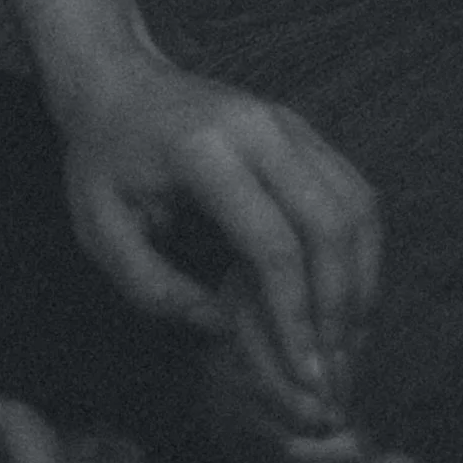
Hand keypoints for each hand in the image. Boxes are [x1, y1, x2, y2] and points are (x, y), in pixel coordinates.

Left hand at [55, 46, 381, 411]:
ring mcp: (287, 123)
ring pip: (356, 208)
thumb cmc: (104, 163)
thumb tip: (222, 329)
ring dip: (362, 283)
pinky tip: (347, 298)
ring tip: (347, 344)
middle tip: (337, 373)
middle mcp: (257, 129)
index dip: (296, 319)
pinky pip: (354, 193)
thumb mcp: (100, 230)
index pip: (273, 245)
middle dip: (341, 309)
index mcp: (203, 151)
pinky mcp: (303, 129)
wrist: (115, 83)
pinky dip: (362, 252)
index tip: (307, 379)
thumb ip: (152, 289)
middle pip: (329, 226)